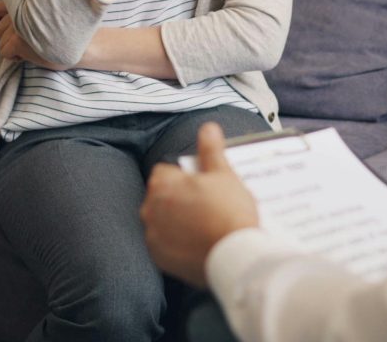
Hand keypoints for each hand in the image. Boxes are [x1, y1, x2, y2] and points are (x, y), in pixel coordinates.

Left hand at [0, 0, 65, 68]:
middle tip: (24, 43)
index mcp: (23, 0)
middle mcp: (18, 9)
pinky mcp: (17, 40)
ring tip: (31, 49)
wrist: (82, 44)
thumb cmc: (65, 30)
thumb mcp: (44, 11)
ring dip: (13, 48)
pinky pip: (5, 52)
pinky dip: (15, 57)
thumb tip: (3, 23)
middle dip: (7, 38)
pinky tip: (29, 56)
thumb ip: (26, 11)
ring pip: (1, 42)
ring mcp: (17, 24)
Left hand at [140, 122, 258, 287]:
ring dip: (175, 220)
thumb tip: (208, 127)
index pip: (165, 172)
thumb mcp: (223, 173)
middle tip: (205, 206)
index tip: (201, 186)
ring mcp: (153, 236)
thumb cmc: (230, 212)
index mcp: (162, 184)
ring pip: (162, 220)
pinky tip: (197, 242)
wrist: (236, 257)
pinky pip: (164, 244)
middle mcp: (150, 209)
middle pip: (161, 196)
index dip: (184, 177)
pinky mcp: (159, 259)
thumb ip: (211, 149)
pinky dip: (175, 242)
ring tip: (203, 225)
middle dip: (178, 198)